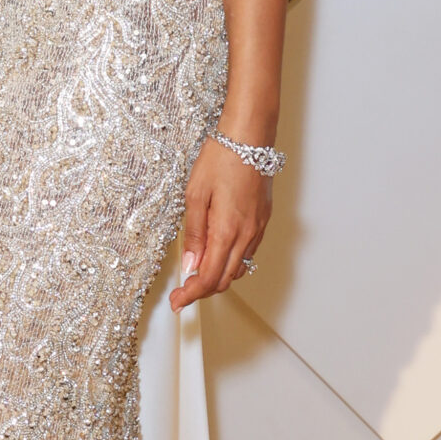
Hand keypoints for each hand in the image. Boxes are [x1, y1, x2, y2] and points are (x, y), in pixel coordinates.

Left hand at [169, 135, 271, 311]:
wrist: (249, 137)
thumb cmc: (220, 159)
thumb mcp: (195, 195)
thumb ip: (194, 233)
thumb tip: (191, 263)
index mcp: (227, 230)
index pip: (209, 277)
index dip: (192, 294)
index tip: (177, 302)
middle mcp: (247, 234)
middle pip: (225, 279)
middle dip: (203, 290)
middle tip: (182, 292)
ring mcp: (258, 228)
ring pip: (238, 268)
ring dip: (217, 278)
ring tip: (196, 276)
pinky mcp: (263, 220)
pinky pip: (247, 253)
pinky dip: (230, 262)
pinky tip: (216, 255)